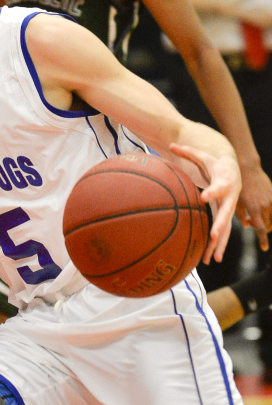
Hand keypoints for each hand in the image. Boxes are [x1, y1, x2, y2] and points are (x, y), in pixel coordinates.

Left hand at [170, 143, 240, 263]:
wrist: (233, 170)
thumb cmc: (215, 163)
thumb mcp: (203, 156)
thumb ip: (188, 151)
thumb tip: (171, 145)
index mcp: (224, 182)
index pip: (218, 187)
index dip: (212, 192)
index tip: (204, 197)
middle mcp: (230, 198)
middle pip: (226, 213)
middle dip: (220, 225)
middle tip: (213, 235)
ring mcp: (229, 209)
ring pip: (226, 228)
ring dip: (219, 244)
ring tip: (212, 259)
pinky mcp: (226, 216)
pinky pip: (222, 233)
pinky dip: (217, 246)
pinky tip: (209, 259)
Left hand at [234, 161, 271, 251]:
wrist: (247, 169)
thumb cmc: (236, 187)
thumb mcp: (235, 203)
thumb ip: (241, 216)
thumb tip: (246, 226)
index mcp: (254, 209)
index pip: (261, 229)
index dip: (263, 240)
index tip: (265, 249)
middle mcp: (265, 205)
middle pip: (267, 226)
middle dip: (260, 229)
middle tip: (251, 222)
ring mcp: (271, 200)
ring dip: (266, 222)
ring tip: (255, 215)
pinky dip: (270, 214)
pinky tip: (262, 210)